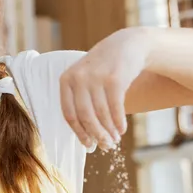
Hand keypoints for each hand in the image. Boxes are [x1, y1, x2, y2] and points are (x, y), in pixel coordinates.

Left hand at [59, 28, 149, 150]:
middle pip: (85, 116)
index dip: (79, 133)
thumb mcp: (85, 80)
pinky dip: (118, 123)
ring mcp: (96, 77)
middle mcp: (78, 78)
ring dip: (109, 131)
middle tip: (106, 146)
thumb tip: (87, 138)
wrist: (127, 46)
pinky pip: (115, 108)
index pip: (69, 114)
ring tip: (114, 139)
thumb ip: (82, 103)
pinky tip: (121, 130)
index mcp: (66, 80)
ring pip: (101, 114)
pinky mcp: (114, 79)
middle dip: (96, 135)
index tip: (88, 145)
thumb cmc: (103, 70)